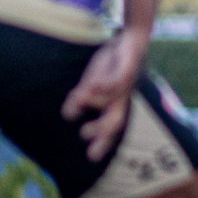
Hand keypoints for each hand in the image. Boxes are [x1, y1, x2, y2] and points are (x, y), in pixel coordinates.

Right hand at [61, 27, 150, 159]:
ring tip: (78, 98)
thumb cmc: (111, 64)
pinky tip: (91, 85)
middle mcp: (123, 98)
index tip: (91, 157)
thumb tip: (67, 115)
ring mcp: (126, 84)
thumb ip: (81, 99)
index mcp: (116, 103)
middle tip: (83, 135)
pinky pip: (117, 79)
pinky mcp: (127, 68)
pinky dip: (105, 84)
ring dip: (95, 101)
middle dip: (102, 130)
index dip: (103, 143)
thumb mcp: (92, 83)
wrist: (129, 40)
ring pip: (111, 98)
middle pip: (116, 119)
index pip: (111, 128)